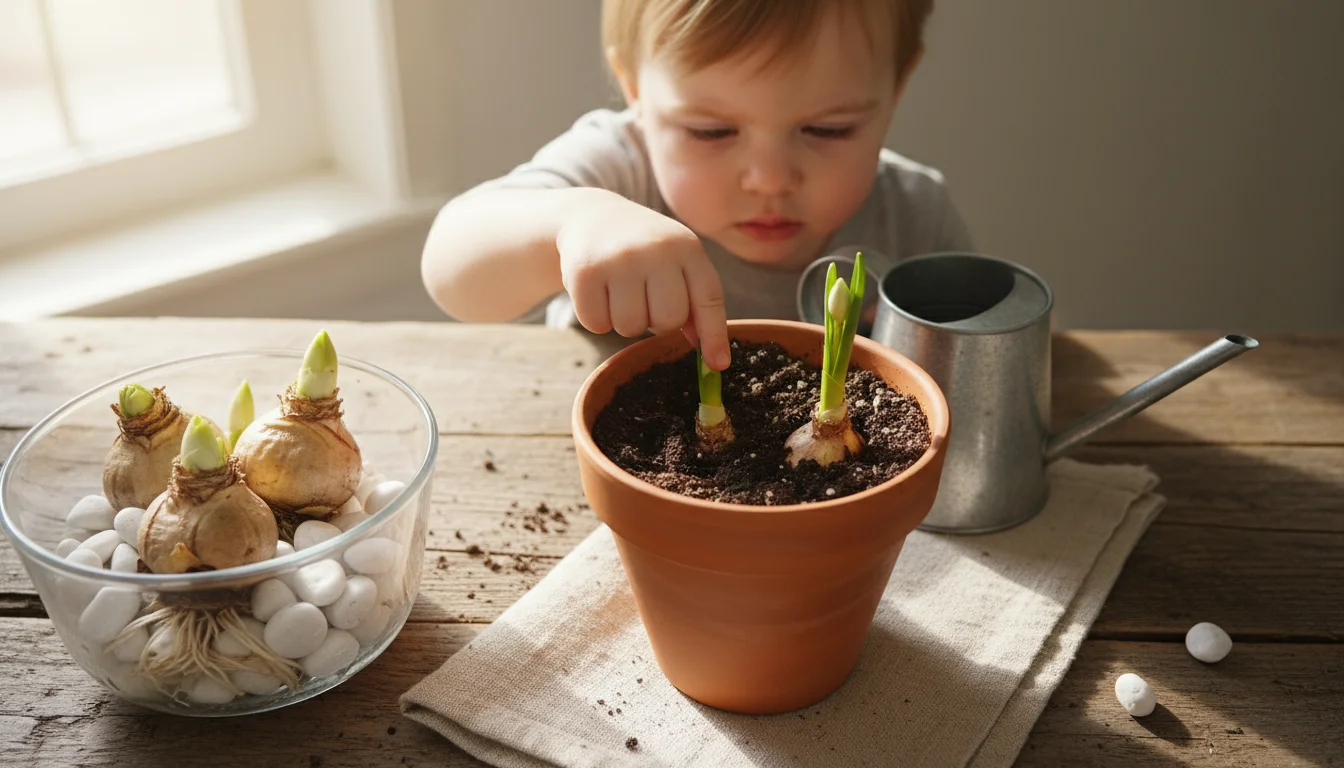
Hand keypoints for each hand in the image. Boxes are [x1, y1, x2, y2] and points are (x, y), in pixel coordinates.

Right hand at [557, 192, 729, 368]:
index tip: (718, 365)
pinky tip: (597, 292)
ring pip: (630, 327)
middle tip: (644, 299)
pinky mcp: (585, 271)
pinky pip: (596, 323)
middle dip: (655, 322)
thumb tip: (714, 358)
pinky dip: (596, 319)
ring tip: (619, 292)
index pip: (708, 299)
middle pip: (667, 321)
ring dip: (624, 321)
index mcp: (687, 248)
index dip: (714, 335)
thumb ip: (696, 303)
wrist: (591, 215)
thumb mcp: (676, 261)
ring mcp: (620, 259)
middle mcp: (657, 250)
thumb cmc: (643, 250)